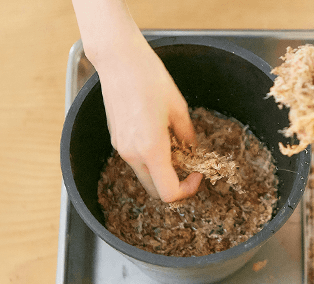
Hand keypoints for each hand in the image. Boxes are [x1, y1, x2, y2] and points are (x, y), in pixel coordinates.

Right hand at [72, 0, 201, 201]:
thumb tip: (191, 150)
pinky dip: (150, 159)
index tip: (197, 174)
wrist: (119, 61)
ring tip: (175, 147)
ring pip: (145, 176)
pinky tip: (160, 137)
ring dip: (162, 172)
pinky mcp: (116, 140)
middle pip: (155, 190)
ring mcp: (121, 148)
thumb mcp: (179, 108)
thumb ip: (187, 135)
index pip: (168, 192)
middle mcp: (133, 154)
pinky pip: (136, 160)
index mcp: (151, 149)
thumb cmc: (150, 78)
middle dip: (174, 184)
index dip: (187, 190)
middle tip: (189, 166)